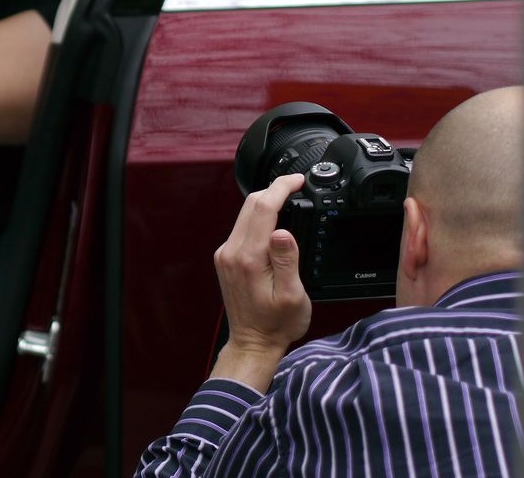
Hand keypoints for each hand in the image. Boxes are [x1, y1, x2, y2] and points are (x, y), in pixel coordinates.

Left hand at [210, 172, 311, 390]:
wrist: (253, 343)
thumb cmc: (276, 324)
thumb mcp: (292, 295)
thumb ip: (287, 261)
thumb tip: (283, 231)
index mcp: (249, 257)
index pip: (263, 207)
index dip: (281, 187)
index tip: (298, 180)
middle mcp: (231, 252)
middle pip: (250, 205)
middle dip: (274, 189)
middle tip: (296, 185)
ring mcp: (226, 255)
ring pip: (245, 214)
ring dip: (266, 202)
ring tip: (289, 198)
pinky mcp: (227, 259)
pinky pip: (243, 228)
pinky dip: (259, 218)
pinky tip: (274, 220)